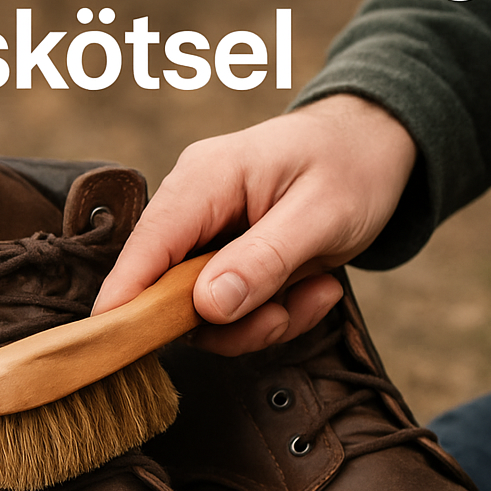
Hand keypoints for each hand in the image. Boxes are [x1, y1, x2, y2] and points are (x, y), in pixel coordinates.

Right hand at [92, 94, 416, 354]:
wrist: (376, 147)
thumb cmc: (352, 166)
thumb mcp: (321, 215)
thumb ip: (264, 260)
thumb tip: (208, 305)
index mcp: (205, 179)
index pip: (148, 244)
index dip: (126, 296)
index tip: (113, 342)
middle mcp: (194, 208)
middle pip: (172, 292)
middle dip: (233, 322)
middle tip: (285, 315)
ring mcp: (208, 237)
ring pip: (205, 313)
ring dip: (262, 320)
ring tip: (316, 290)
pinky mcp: (226, 261)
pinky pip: (234, 311)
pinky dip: (276, 313)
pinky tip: (316, 286)